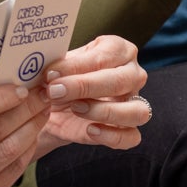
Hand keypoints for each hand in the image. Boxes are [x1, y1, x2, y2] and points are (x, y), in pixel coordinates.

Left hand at [37, 35, 151, 155]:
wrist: (53, 108)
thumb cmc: (61, 79)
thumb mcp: (58, 68)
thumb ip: (58, 68)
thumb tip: (52, 74)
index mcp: (119, 50)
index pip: (105, 57)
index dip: (77, 66)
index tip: (51, 73)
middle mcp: (133, 75)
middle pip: (122, 81)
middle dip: (85, 86)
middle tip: (56, 91)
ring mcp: (135, 103)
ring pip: (136, 110)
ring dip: (103, 111)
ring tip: (75, 108)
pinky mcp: (128, 130)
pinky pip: (131, 137)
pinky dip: (111, 135)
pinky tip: (90, 130)